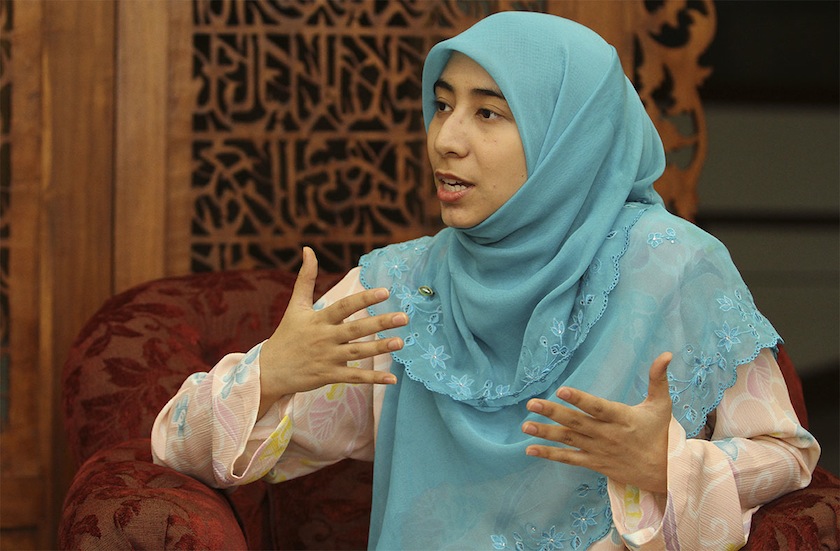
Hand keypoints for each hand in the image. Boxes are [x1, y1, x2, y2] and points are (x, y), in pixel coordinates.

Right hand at [257, 247, 405, 416]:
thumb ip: (305, 278)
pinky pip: (354, 377)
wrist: (269, 370)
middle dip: (380, 323)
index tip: (385, 291)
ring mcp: (327, 358)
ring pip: (358, 353)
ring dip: (380, 348)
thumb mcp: (295, 306)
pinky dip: (372, 378)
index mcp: (319, 319)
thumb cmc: (286, 335)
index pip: (344, 306)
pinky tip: (391, 379)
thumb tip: (308, 249)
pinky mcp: (328, 375)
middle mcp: (324, 338)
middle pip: (355, 329)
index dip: (364, 299)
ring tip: (401, 342)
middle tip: (403, 317)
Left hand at [521, 352, 672, 493]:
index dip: (580, 399)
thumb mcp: (662, 404)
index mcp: (622, 418)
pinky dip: (550, 455)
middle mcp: (607, 435)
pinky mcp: (594, 463)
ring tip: (525, 425)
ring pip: (569, 440)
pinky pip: (569, 459)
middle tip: (531, 403)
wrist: (664, 472)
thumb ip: (658, 378)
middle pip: (577, 423)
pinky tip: (530, 449)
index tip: (562, 390)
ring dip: (546, 433)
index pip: (598, 407)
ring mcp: (598, 450)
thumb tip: (667, 353)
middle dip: (553, 413)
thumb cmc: (660, 434)